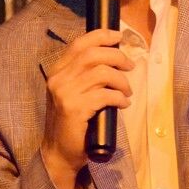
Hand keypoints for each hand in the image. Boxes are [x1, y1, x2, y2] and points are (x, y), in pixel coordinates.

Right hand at [41, 29, 133, 188]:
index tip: (118, 36)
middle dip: (117, 57)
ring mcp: (65, 94)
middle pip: (93, 55)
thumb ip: (85, 75)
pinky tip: (123, 103)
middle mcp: (59, 79)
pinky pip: (105, 95)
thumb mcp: (73, 92)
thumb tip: (113, 58)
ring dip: (121, 80)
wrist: (59, 152)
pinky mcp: (74, 109)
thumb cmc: (72, 122)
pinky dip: (119, 97)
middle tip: (130, 66)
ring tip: (127, 90)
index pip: (79, 44)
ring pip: (101, 73)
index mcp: (58, 71)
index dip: (101, 36)